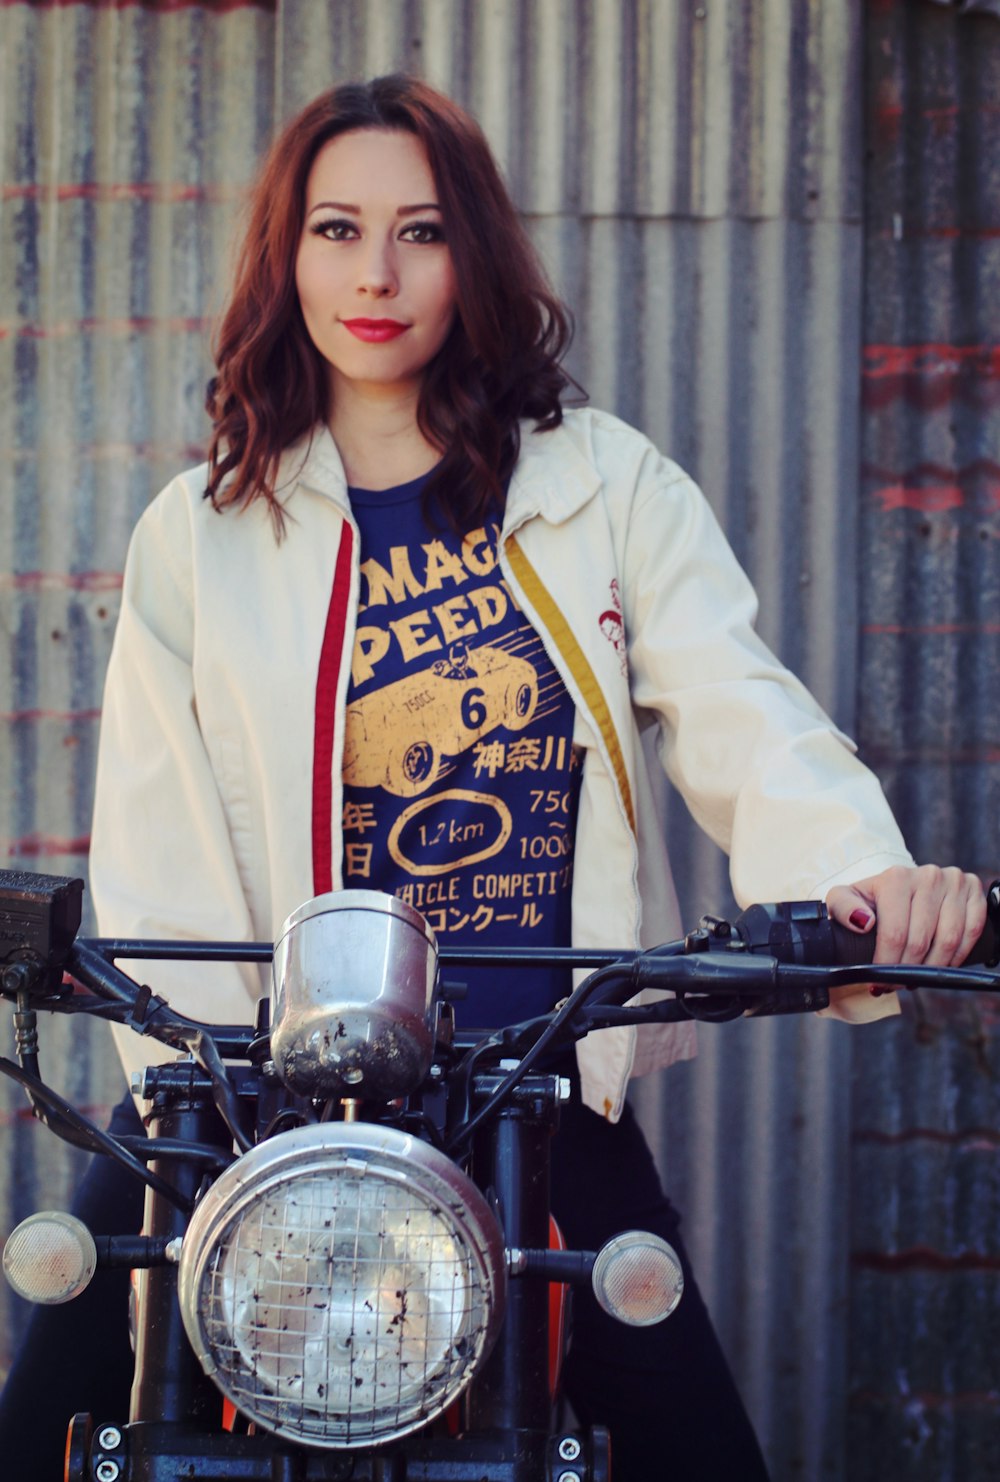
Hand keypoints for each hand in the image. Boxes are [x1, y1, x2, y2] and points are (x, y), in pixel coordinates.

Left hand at [826, 864, 986, 968]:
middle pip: (921, 941)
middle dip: (906, 971)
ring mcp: (954, 882)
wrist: (898, 886)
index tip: (878, 982)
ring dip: (932, 969)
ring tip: (915, 977)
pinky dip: (957, 957)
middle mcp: (928, 876)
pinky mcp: (973, 891)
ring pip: (948, 941)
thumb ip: (843, 908)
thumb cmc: (870, 899)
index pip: (895, 933)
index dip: (887, 965)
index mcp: (896, 878)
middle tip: (895, 984)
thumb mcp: (845, 899)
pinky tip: (939, 965)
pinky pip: (971, 933)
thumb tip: (863, 922)